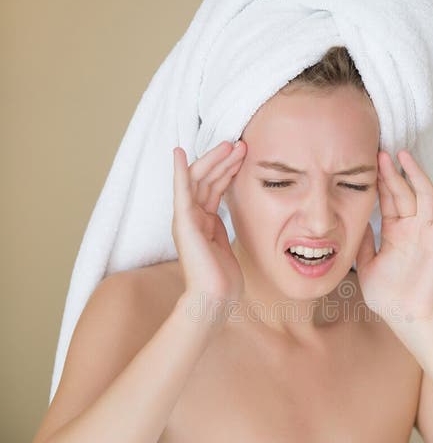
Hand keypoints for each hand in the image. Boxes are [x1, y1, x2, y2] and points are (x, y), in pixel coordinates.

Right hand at [172, 140, 246, 307]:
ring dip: (214, 160)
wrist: (214, 298)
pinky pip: (180, 191)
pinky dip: (178, 170)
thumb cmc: (222, 278)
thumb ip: (224, 225)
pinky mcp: (183, 222)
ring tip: (232, 145)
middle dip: (223, 159)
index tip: (244, 155)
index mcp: (203, 221)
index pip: (213, 186)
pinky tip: (178, 152)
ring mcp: (186, 218)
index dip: (227, 169)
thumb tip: (233, 210)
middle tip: (241, 144)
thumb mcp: (226, 243)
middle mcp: (191, 217)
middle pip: (205, 178)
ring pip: (197, 179)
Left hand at [355, 148, 432, 329]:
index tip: (370, 162)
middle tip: (381, 152)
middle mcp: (411, 228)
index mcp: (394, 233)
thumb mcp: (365, 263)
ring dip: (414, 174)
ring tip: (403, 154)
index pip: (388, 200)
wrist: (404, 314)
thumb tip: (353, 219)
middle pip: (403, 192)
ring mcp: (426, 231)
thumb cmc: (386, 295)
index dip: (380, 181)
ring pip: (421, 195)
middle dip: (392, 172)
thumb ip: (362, 241)